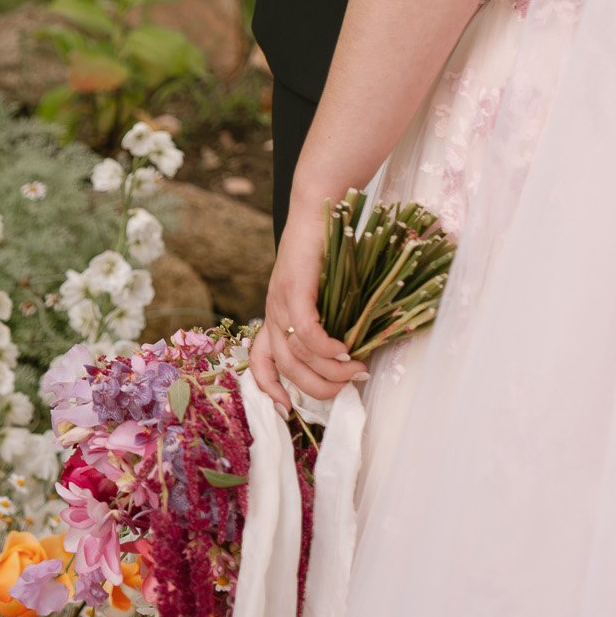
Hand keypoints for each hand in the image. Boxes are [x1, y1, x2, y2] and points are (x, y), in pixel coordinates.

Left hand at [249, 189, 367, 410]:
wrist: (318, 206)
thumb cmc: (325, 246)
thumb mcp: (321, 290)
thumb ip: (326, 317)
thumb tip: (348, 353)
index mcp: (275, 314)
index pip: (259, 362)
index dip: (269, 390)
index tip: (289, 410)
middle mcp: (273, 311)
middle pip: (285, 369)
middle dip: (316, 389)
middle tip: (345, 391)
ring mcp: (281, 300)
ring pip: (297, 355)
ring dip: (330, 371)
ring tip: (356, 370)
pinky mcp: (295, 288)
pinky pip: (306, 331)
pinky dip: (325, 347)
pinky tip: (345, 351)